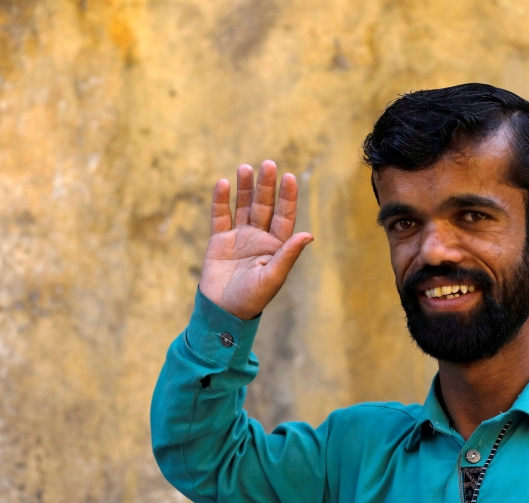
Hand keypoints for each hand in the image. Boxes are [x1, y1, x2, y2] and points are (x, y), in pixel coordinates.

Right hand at [198, 160, 313, 319]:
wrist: (223, 312)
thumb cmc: (252, 299)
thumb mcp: (273, 277)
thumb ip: (288, 254)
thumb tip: (308, 234)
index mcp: (276, 246)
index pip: (284, 216)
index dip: (287, 197)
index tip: (289, 177)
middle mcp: (260, 238)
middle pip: (264, 206)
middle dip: (266, 186)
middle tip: (268, 164)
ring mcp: (239, 238)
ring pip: (243, 206)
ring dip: (245, 188)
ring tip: (245, 167)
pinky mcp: (219, 241)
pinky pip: (220, 216)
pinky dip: (221, 200)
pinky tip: (224, 183)